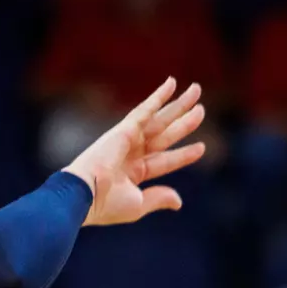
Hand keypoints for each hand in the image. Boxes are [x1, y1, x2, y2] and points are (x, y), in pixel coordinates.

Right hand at [65, 78, 206, 225]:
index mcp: (133, 173)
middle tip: (201, 110)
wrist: (84, 194)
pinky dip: (158, 96)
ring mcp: (128, 140)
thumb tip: (179, 202)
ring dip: (178, 105)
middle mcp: (131, 154)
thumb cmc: (106, 204)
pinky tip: (172, 83)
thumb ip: (159, 198)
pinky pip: (144, 110)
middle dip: (184, 122)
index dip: (183, 155)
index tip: (201, 147)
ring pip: (159, 120)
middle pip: (165, 135)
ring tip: (196, 90)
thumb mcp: (138, 204)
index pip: (164, 160)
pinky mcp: (124, 130)